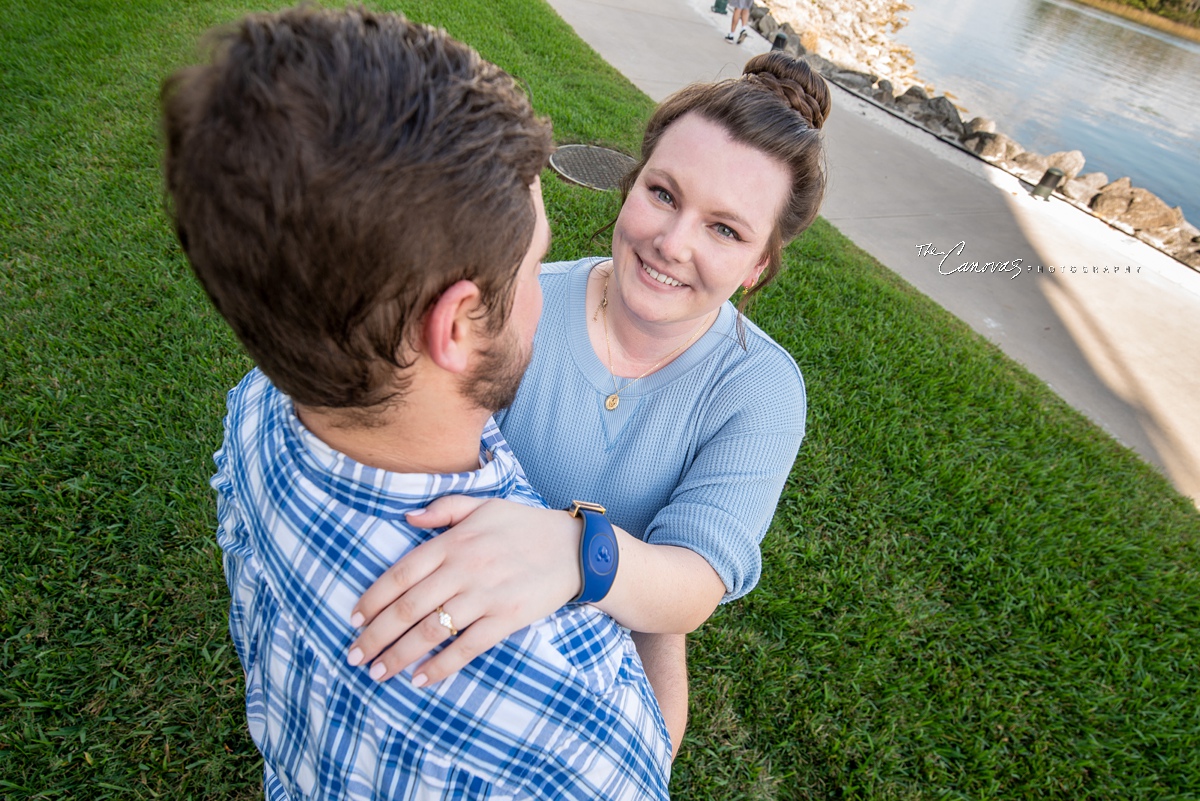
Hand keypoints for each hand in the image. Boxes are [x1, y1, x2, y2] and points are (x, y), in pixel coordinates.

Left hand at [347, 495, 581, 686]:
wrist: (575, 548)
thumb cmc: (525, 525)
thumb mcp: (485, 505)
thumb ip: (444, 509)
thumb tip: (407, 517)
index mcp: (454, 542)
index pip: (401, 574)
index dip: (373, 600)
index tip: (353, 621)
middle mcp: (465, 569)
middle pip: (409, 608)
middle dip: (377, 636)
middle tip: (355, 656)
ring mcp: (486, 595)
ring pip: (433, 631)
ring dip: (400, 655)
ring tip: (379, 672)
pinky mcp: (507, 618)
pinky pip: (467, 647)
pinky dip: (441, 666)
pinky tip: (421, 679)